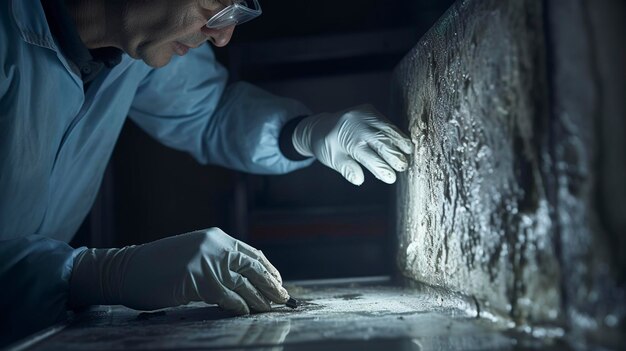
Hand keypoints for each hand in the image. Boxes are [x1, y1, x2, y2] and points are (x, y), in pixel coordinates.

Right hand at [69, 228, 287, 314]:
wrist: (127, 269)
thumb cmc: (160, 266)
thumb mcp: (194, 255)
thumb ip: (218, 261)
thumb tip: (246, 280)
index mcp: (216, 237)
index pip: (252, 254)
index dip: (268, 270)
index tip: (279, 283)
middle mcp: (214, 245)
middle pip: (252, 267)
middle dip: (271, 285)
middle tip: (284, 299)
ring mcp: (205, 260)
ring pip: (242, 283)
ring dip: (258, 298)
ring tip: (269, 309)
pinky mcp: (196, 278)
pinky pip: (225, 295)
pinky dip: (237, 305)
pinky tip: (244, 312)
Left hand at [292, 104, 413, 184]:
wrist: (320, 126)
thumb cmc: (327, 146)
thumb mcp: (333, 160)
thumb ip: (347, 169)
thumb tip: (359, 180)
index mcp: (346, 139)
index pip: (368, 156)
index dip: (382, 167)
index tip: (392, 178)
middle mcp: (356, 124)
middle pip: (381, 141)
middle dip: (395, 155)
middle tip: (404, 167)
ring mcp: (363, 114)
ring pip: (387, 129)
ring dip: (400, 142)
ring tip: (410, 154)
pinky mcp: (369, 109)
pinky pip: (386, 122)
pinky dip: (396, 133)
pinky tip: (403, 143)